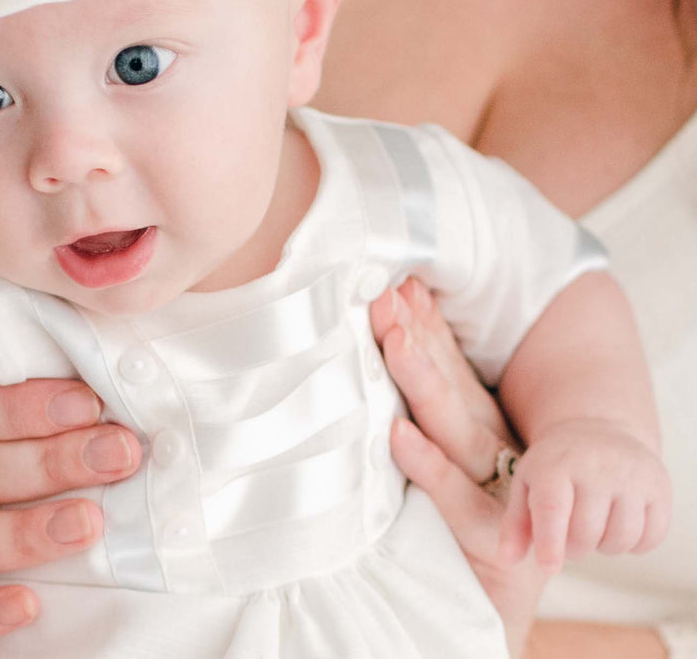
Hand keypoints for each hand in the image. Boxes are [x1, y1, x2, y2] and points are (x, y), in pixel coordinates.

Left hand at [370, 278, 546, 656]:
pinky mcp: (488, 536)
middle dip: (418, 334)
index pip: (448, 362)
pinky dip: (426, 465)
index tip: (395, 280)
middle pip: (450, 381)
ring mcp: (492, 488)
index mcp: (475, 423)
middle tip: (387, 292)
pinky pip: (453, 497)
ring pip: (455, 427)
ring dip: (424, 382)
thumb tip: (382, 338)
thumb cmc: (464, 520)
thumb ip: (422, 401)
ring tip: (394, 341)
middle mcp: (486, 446)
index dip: (423, 321)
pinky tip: (398, 435)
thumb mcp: (448, 451)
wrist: (499, 603)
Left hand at [497, 418, 670, 573]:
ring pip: (620, 539)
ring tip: (593, 526)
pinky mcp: (658, 487)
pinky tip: (619, 523)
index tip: (548, 568)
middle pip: (586, 533)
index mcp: (555, 465)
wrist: (596, 429)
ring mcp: (630, 476)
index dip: (550, 542)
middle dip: (574, 547)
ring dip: (605, 547)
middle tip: (568, 534)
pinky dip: (635, 544)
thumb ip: (515, 524)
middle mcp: (594, 467)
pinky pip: (651, 537)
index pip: (552, 508)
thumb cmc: (555, 465)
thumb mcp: (527, 483)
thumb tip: (505, 561)